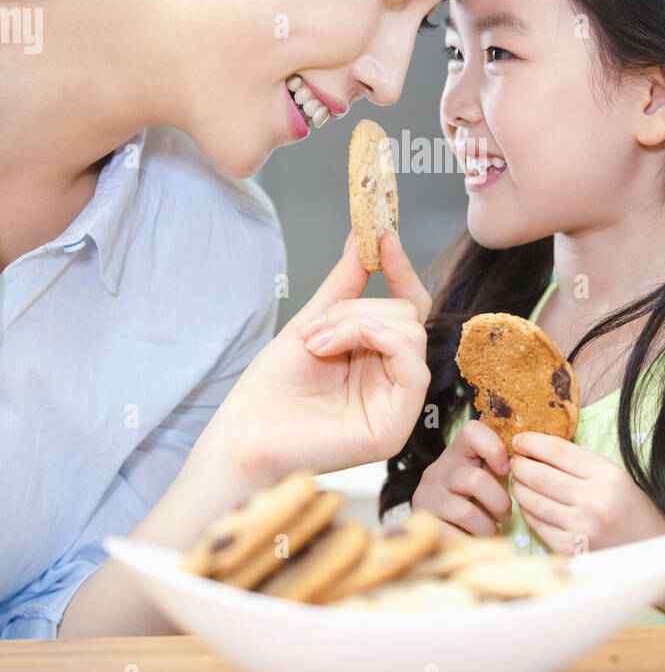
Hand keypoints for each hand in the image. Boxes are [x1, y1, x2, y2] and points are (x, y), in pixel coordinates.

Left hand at [197, 229, 432, 491]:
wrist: (243, 435)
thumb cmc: (270, 391)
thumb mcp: (310, 323)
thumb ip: (344, 285)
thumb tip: (363, 238)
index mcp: (376, 361)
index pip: (407, 309)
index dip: (400, 271)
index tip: (383, 236)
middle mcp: (391, 382)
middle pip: (408, 316)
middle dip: (360, 307)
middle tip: (316, 325)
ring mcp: (396, 406)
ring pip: (411, 333)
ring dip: (359, 322)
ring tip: (316, 342)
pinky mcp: (395, 427)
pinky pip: (413, 366)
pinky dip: (379, 338)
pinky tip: (341, 344)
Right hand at [411, 419, 511, 535]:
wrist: (433, 530)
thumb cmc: (470, 501)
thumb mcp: (484, 478)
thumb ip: (500, 469)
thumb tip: (528, 468)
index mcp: (456, 454)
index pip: (472, 431)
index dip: (494, 448)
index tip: (505, 470)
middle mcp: (437, 471)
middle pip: (476, 480)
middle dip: (499, 503)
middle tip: (504, 515)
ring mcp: (427, 497)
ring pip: (466, 512)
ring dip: (487, 528)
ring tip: (491, 532)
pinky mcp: (424, 524)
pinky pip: (454, 536)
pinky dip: (471, 542)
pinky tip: (473, 540)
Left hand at [509, 432, 664, 554]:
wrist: (650, 548)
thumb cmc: (628, 507)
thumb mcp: (612, 475)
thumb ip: (578, 462)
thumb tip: (535, 449)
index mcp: (606, 474)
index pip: (556, 451)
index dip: (531, 442)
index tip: (519, 440)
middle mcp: (593, 500)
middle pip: (538, 475)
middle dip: (519, 465)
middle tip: (515, 461)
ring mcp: (581, 527)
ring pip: (532, 500)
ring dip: (519, 488)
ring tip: (519, 481)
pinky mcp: (570, 549)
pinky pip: (537, 524)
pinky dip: (527, 511)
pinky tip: (529, 504)